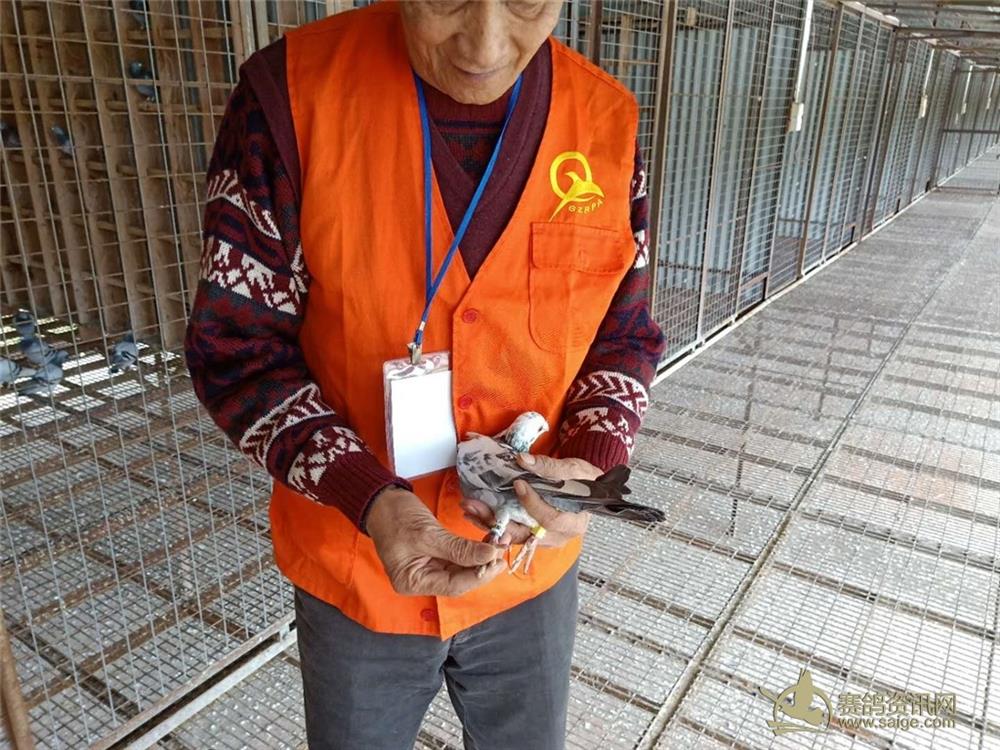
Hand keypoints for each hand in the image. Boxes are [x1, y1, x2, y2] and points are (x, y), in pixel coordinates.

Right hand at [366, 486, 505, 595]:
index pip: (454, 586)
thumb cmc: (396, 516)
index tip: (498, 559)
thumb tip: (489, 556)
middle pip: (459, 581)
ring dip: (479, 559)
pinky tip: (485, 544)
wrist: (380, 500)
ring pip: (460, 571)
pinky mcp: (432, 557)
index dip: (479, 574)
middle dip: (482, 567)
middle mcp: (420, 581)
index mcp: (412, 582)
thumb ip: (459, 548)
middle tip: (502, 549)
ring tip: (498, 544)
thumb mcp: (428, 533)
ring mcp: (426, 570)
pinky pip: (456, 560)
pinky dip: (470, 552)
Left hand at [460, 453, 599, 547]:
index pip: (550, 518)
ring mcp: (540, 537)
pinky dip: (492, 522)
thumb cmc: (583, 480)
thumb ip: (549, 467)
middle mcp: (555, 536)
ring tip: (469, 507)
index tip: (518, 485)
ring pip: (512, 535)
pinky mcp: (529, 533)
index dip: (533, 503)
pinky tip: (474, 512)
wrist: (586, 488)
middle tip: (475, 506)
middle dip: (497, 521)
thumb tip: (522, 459)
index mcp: (572, 523)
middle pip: (524, 534)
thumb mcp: (574, 470)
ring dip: (488, 522)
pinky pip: (509, 531)